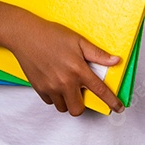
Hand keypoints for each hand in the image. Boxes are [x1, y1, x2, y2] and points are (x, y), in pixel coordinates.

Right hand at [8, 12, 123, 115]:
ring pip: (63, 107)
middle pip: (78, 109)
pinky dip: (55, 96)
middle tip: (80, 91)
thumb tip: (115, 61)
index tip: (118, 108)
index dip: (111, 101)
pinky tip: (55, 82)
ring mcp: (51, 87)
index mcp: (78, 70)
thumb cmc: (51, 35)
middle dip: (82, 104)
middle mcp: (65, 82)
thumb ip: (97, 54)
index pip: (100, 91)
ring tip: (66, 86)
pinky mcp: (39, 88)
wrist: (25, 35)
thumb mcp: (78, 41)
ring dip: (67, 101)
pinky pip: (50, 101)